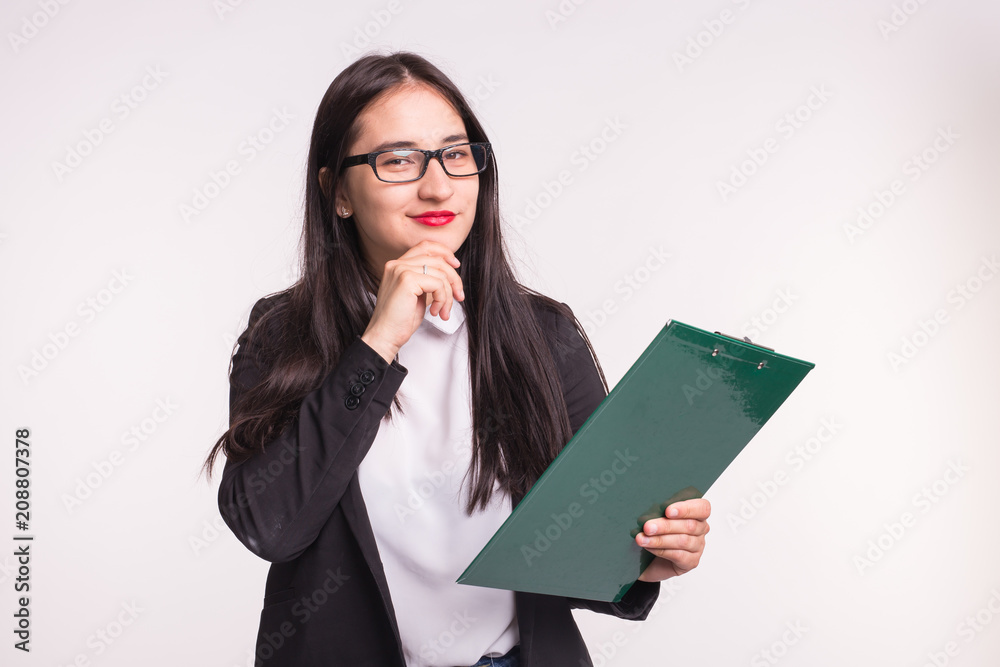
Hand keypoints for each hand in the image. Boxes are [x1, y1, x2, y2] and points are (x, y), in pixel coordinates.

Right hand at [361, 240, 464, 362]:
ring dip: (448, 295)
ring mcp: (401, 270)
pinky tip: (435, 312)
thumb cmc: (399, 321)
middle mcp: (397, 264)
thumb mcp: (417, 295)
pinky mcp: (407, 280)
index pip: (425, 246)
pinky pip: (438, 284)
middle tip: (458, 296)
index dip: (444, 252)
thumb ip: (428, 281)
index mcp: (397, 265)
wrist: (385, 336)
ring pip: (441, 273)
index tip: (456, 266)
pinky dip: (442, 299)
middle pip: (437, 259)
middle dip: (454, 278)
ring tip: (443, 311)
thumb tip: (450, 276)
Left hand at [635, 498, 710, 581]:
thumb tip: (650, 511)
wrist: (653, 557)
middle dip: (665, 526)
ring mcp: (698, 547)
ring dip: (659, 540)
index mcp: (697, 514)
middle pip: (690, 526)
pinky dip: (661, 550)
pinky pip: (678, 555)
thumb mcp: (660, 517)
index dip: (686, 509)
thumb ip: (660, 512)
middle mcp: (701, 530)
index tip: (668, 511)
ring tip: (642, 539)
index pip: (702, 508)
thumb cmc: (658, 532)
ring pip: (682, 541)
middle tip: (647, 527)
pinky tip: (649, 547)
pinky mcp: (691, 561)